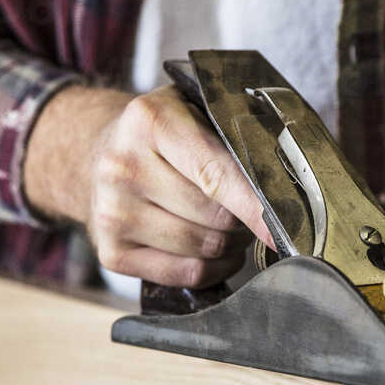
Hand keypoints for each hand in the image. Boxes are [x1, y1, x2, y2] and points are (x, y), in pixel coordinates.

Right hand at [23, 84, 269, 287]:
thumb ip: (233, 136)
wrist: (98, 154)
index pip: (215, 173)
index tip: (287, 225)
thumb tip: (285, 188)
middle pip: (215, 216)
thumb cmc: (163, 135)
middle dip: (243, 219)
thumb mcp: (192, 110)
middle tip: (244, 209)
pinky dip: (212, 268)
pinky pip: (186, 274)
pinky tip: (212, 250)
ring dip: (229, 244)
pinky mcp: (111, 252)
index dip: (255, 204)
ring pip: (203, 248)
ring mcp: (112, 213)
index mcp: (149, 120)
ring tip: (225, 225)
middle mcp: (123, 167)